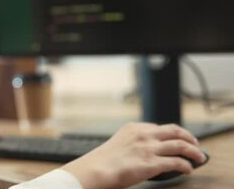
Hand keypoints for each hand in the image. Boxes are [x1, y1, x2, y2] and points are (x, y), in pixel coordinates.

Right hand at [62, 122, 206, 188]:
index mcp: (134, 128)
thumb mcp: (119, 142)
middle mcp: (144, 135)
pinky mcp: (152, 163)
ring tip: (200, 157)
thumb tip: (149, 151)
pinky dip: (187, 166)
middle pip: (175, 131)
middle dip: (189, 137)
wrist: (97, 169)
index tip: (178, 139)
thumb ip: (134, 142)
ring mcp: (149, 148)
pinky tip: (188, 169)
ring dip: (194, 151)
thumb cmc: (104, 161)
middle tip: (195, 144)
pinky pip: (177, 162)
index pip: (160, 127)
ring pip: (181, 145)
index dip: (173, 134)